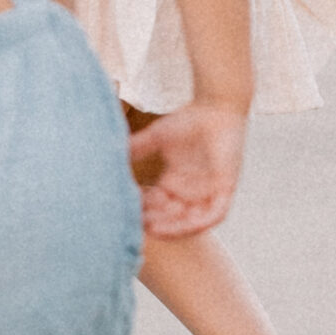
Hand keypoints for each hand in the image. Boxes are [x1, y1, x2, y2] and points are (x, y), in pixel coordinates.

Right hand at [130, 102, 246, 237]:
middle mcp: (192, 192)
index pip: (157, 205)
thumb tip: (110, 155)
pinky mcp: (225, 188)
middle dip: (154, 222)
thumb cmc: (189, 119)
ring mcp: (210, 192)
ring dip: (174, 228)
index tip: (126, 207)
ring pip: (191, 222)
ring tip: (153, 228)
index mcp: (176, 183)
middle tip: (137, 222)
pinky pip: (214, 215)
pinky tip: (182, 222)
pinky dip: (198, 222)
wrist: (217, 106)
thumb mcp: (156, 138)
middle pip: (171, 218)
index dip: (142, 209)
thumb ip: (135, 148)